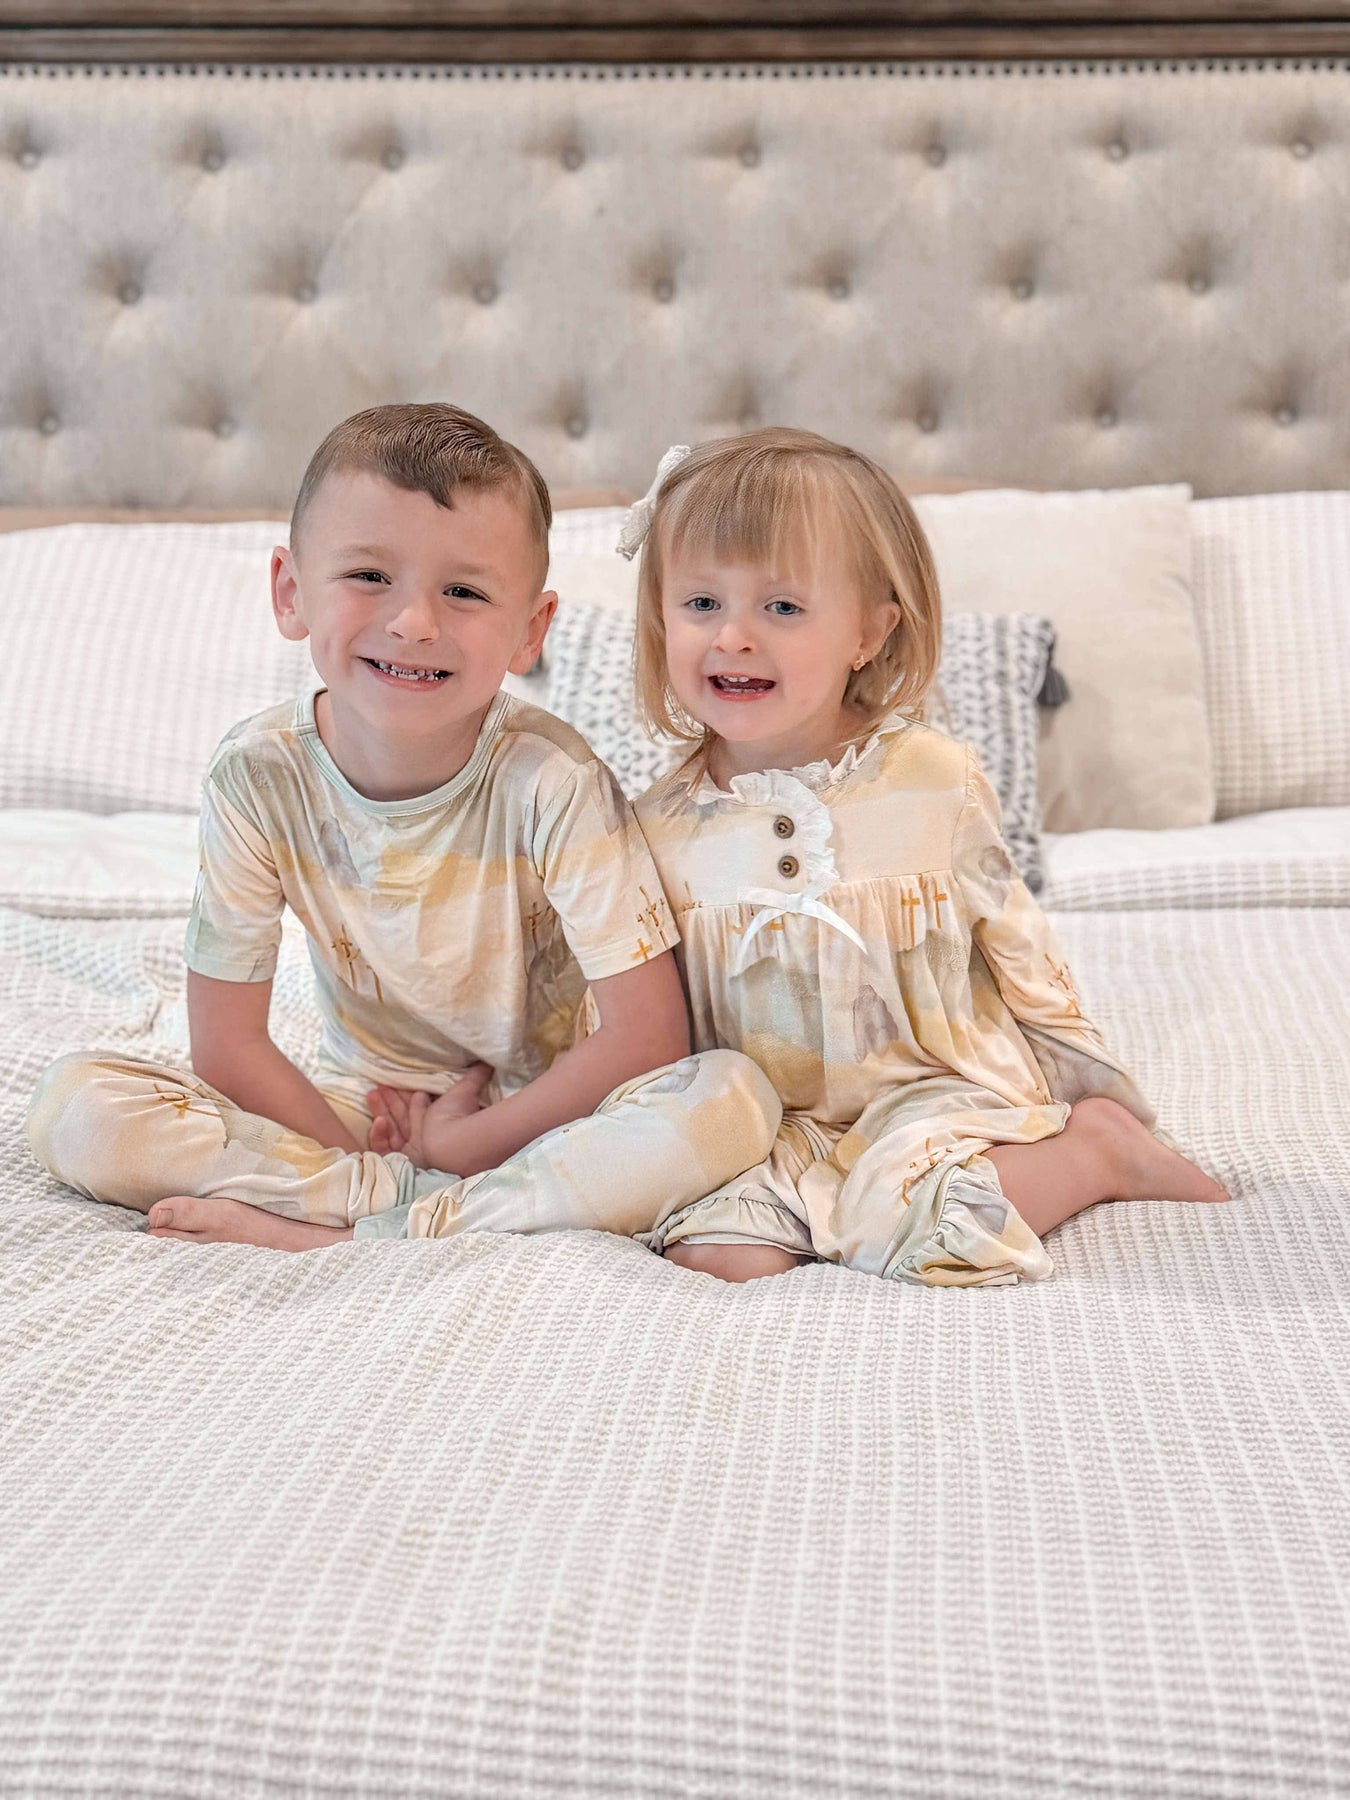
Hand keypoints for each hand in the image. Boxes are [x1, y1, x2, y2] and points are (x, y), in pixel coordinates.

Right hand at [366, 1063, 491, 1166]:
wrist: (454, 1146)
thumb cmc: (459, 1118)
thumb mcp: (465, 1091)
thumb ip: (476, 1076)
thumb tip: (487, 1062)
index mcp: (437, 1123)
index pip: (418, 1108)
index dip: (408, 1095)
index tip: (399, 1080)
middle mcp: (423, 1138)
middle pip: (402, 1118)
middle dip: (390, 1100)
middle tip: (379, 1086)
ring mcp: (411, 1151)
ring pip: (391, 1130)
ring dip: (381, 1111)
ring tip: (373, 1093)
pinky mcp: (400, 1162)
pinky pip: (384, 1149)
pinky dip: (380, 1134)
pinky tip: (381, 1120)